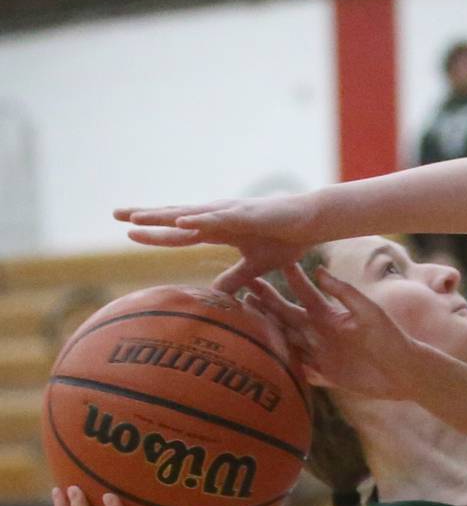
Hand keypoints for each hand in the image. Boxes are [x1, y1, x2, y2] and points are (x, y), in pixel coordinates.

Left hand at [115, 193, 323, 293]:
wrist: (313, 222)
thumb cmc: (287, 239)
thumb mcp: (256, 265)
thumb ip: (235, 277)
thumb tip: (216, 293)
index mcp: (220, 229)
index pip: (180, 232)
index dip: (156, 233)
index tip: (129, 232)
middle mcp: (219, 217)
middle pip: (176, 217)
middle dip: (146, 216)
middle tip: (115, 213)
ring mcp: (231, 213)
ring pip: (190, 215)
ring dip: (164, 217)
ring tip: (137, 218)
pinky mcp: (247, 214)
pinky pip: (219, 219)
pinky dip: (199, 221)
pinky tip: (180, 222)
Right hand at [245, 263, 422, 399]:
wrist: (404, 371)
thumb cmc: (391, 337)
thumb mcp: (369, 312)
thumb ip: (345, 293)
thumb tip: (319, 270)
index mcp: (332, 315)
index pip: (305, 293)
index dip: (290, 279)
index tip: (272, 263)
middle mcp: (322, 332)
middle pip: (287, 315)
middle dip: (266, 302)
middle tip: (242, 287)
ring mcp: (321, 353)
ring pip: (286, 339)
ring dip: (266, 330)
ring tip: (242, 317)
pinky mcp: (324, 373)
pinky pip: (297, 367)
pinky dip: (280, 362)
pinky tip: (258, 357)